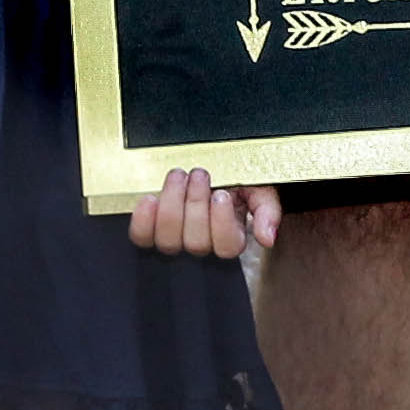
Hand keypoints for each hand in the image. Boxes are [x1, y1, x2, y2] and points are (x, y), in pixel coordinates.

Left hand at [128, 169, 282, 259]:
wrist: (208, 162)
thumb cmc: (234, 176)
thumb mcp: (260, 185)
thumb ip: (267, 209)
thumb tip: (267, 237)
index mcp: (230, 237)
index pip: (227, 248)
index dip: (221, 222)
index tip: (222, 194)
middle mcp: (201, 244)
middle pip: (196, 243)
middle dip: (196, 204)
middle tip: (200, 175)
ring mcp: (173, 240)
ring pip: (168, 240)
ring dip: (173, 204)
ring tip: (179, 177)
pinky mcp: (149, 232)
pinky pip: (142, 237)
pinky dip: (143, 219)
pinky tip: (151, 198)